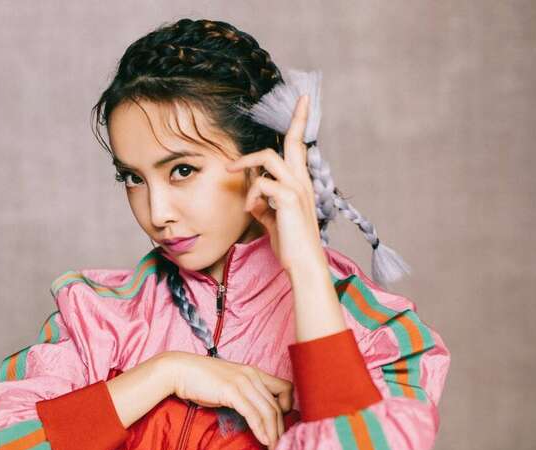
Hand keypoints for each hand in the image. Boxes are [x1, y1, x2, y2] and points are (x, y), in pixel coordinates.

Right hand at [161, 351, 292, 449]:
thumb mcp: (228, 384)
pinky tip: (264, 441)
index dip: (288, 407)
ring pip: (268, 411)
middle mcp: (252, 375)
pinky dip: (261, 429)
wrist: (179, 370)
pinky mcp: (231, 391)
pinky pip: (253, 413)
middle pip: (277, 405)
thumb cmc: (200, 380)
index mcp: (253, 372)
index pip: (285, 388)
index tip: (281, 424)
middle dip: (281, 429)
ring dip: (274, 434)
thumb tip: (253, 414)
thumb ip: (243, 395)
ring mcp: (242, 382)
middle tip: (282, 446)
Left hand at [225, 94, 324, 273]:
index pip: (299, 149)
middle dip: (297, 118)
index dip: (300, 124)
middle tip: (301, 99)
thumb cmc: (290, 245)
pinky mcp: (289, 198)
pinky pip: (261, 184)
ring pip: (268, 157)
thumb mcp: (273, 221)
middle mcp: (302, 182)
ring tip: (231, 171)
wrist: (303, 264)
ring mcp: (297, 188)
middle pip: (294, 141)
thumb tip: (253, 199)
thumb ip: (264, 206)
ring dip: (246, 163)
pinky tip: (251, 211)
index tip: (303, 102)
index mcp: (300, 185)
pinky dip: (250, 196)